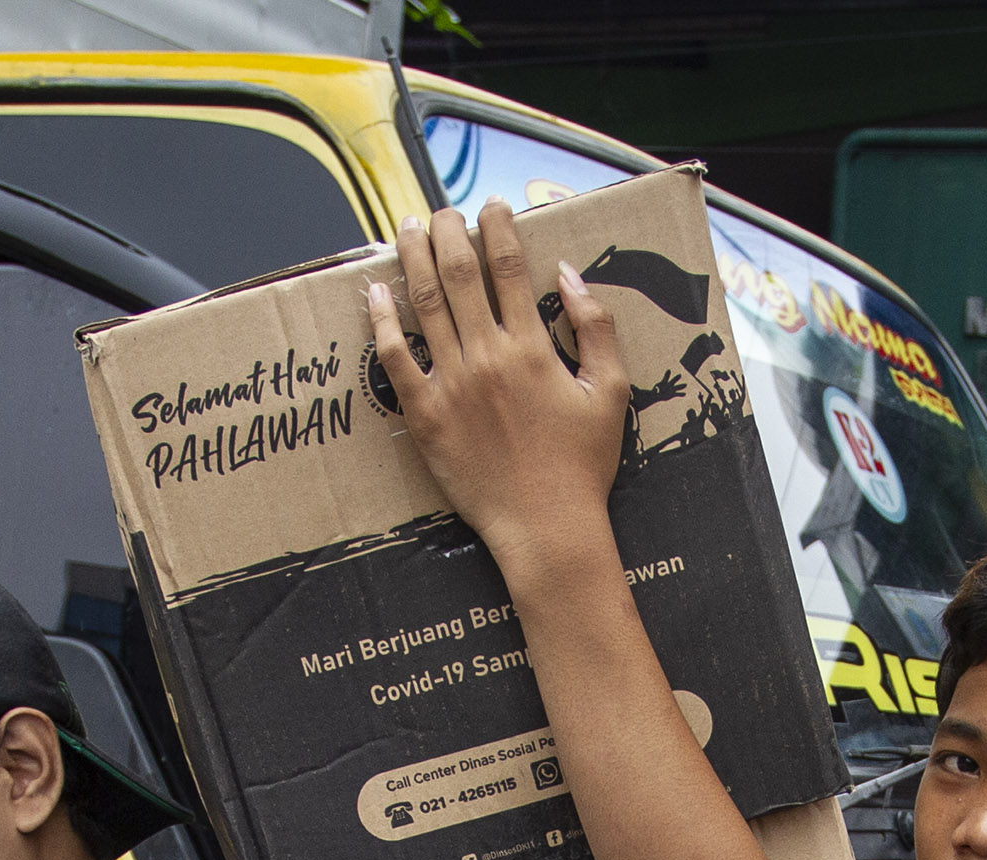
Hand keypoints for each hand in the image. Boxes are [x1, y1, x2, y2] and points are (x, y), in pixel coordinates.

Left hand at [366, 201, 628, 571]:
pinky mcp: (424, 416)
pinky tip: (374, 292)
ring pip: (423, 303)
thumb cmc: (583, 464)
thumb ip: (595, 327)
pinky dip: (381, 321)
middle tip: (444, 211)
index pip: (508, 265)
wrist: (547, 527)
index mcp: (532, 346)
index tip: (492, 205)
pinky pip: (393, 359)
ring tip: (408, 229)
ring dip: (412, 258)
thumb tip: (569, 273)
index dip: (498, 226)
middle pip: (458, 272)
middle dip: (448, 230)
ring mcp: (451, 384)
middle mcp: (487, 356)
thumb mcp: (612, 391)